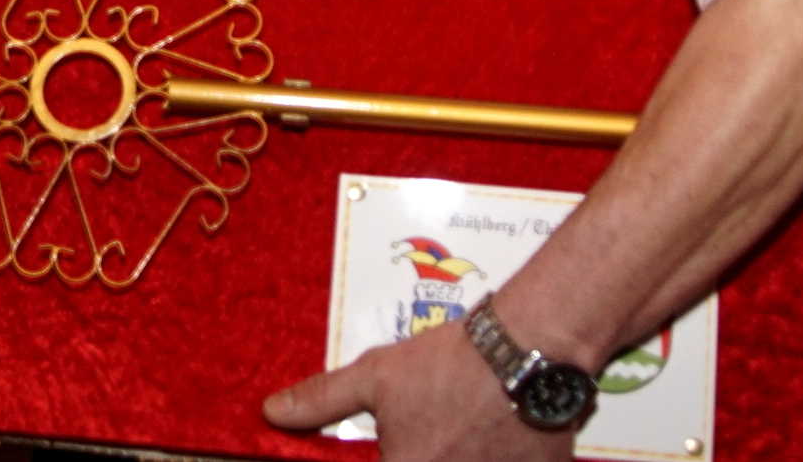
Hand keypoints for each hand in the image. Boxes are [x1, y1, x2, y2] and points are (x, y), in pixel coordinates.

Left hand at [265, 316, 569, 460]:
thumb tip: (274, 410)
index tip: (389, 442)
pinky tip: (493, 436)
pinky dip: (491, 455)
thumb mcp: (377, 376)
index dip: (381, 454)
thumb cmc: (450, 364)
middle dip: (417, 448)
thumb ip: (323, 399)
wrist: (529, 350)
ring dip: (453, 450)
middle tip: (432, 426)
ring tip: (462, 426)